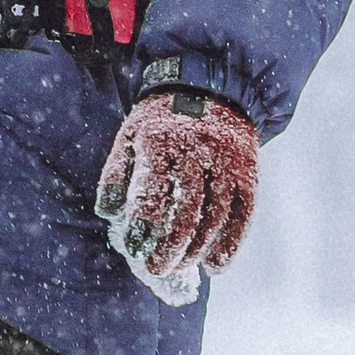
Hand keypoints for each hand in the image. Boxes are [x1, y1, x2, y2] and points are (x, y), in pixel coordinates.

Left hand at [95, 91, 258, 300]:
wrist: (212, 86)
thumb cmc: (162, 118)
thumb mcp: (131, 134)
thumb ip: (117, 172)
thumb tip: (107, 212)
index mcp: (161, 143)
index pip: (152, 193)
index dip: (142, 225)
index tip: (134, 247)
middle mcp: (196, 154)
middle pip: (185, 212)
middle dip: (169, 247)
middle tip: (157, 268)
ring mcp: (226, 164)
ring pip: (215, 218)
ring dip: (198, 250)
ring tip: (182, 268)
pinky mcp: (247, 173)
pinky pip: (243, 215)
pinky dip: (231, 244)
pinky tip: (217, 266)